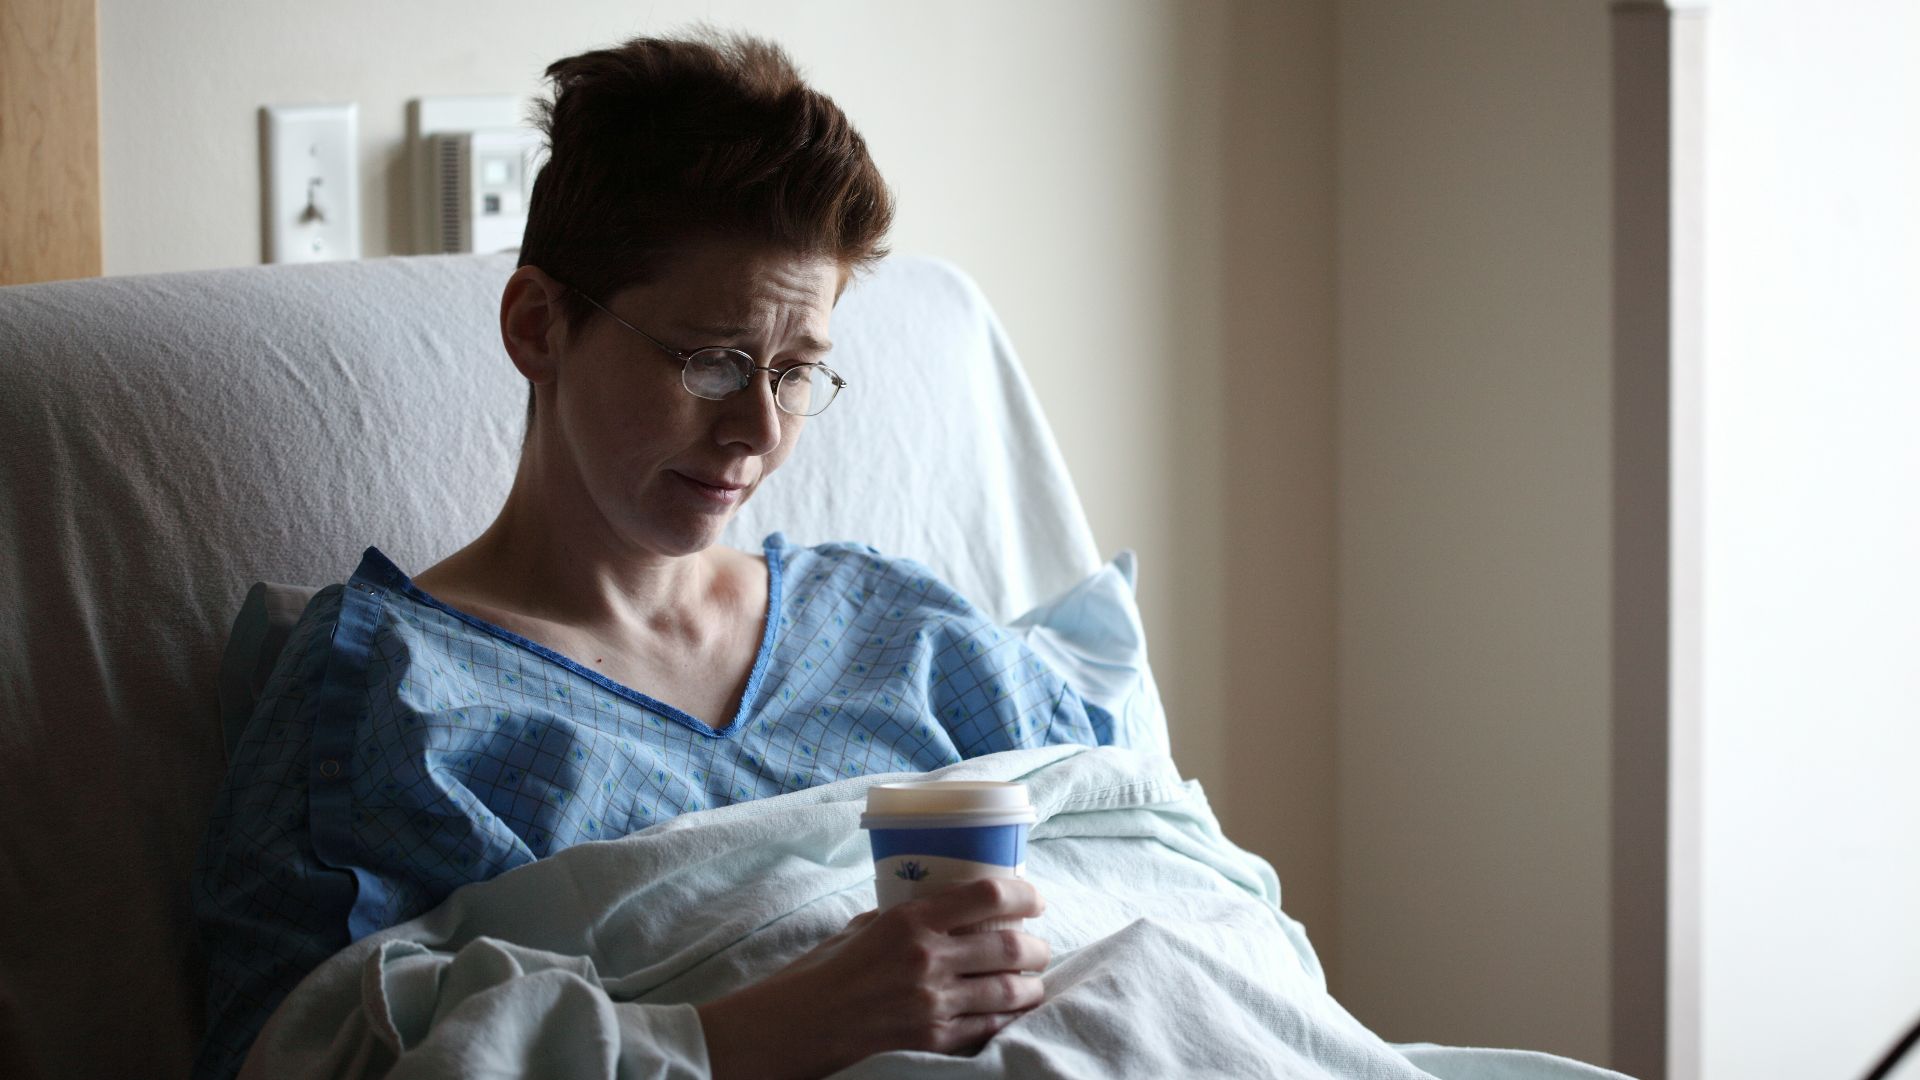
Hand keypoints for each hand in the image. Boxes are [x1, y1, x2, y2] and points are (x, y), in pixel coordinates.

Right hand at [697, 877, 1050, 1079]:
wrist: (795, 1026)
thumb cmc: (822, 972)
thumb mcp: (863, 927)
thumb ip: (905, 917)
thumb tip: (942, 910)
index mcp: (910, 920)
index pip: (987, 896)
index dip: (1024, 895)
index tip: (1036, 900)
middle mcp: (927, 958)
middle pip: (1011, 946)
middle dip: (1037, 947)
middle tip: (1040, 947)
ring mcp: (932, 1003)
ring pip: (1009, 991)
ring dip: (1031, 986)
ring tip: (1032, 983)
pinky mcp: (932, 1040)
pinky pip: (989, 1028)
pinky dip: (1008, 1019)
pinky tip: (1011, 1014)